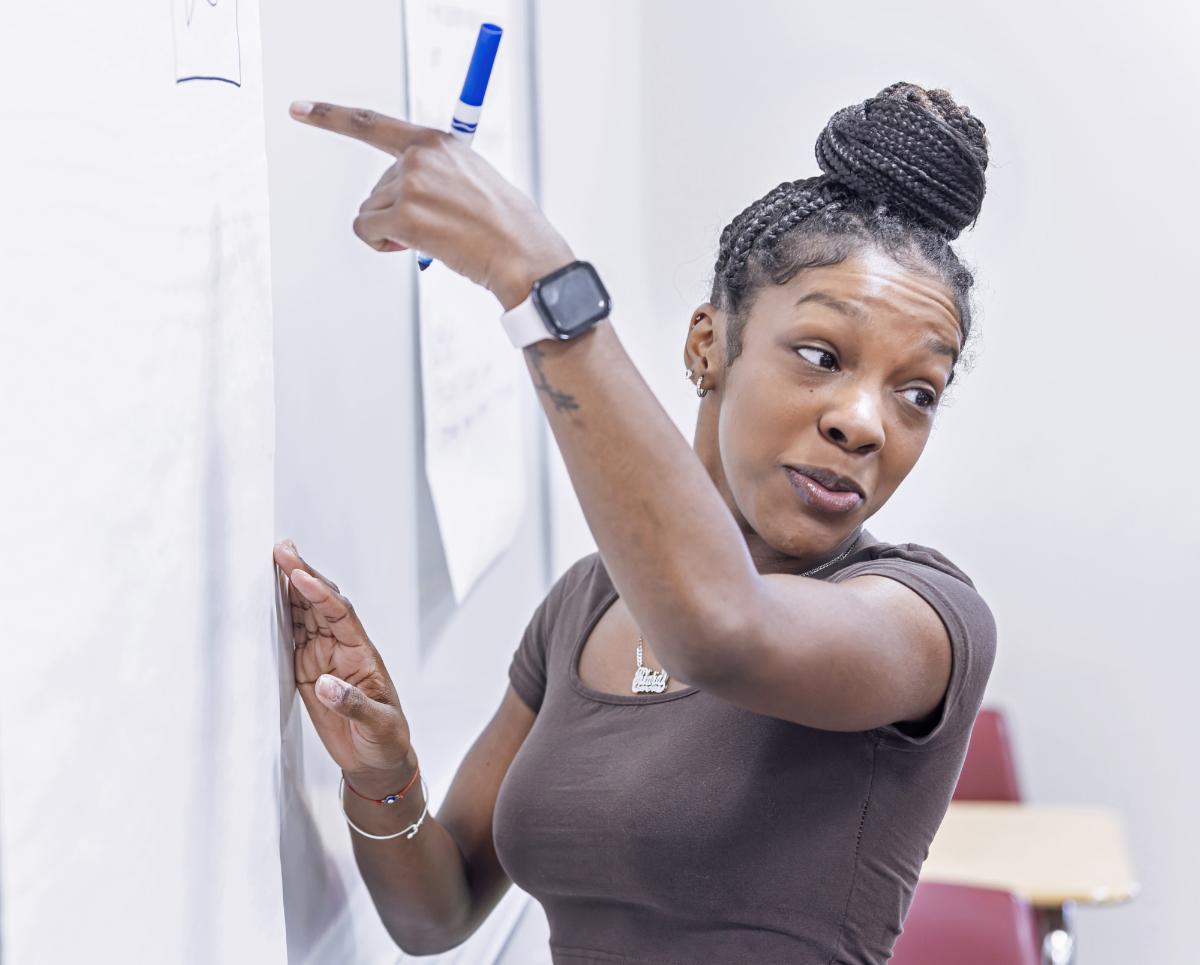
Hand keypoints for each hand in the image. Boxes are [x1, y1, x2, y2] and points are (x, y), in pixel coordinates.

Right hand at [273, 539, 414, 795]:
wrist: (375, 760)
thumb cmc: (386, 740)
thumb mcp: (379, 724)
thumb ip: (355, 705)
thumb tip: (327, 684)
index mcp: (362, 653)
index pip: (339, 613)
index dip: (319, 593)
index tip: (298, 574)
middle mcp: (342, 648)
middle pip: (319, 603)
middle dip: (300, 575)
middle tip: (280, 549)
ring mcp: (323, 658)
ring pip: (303, 615)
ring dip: (286, 591)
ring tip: (269, 564)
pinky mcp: (306, 672)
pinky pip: (289, 639)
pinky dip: (276, 620)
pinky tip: (263, 603)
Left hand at [289, 100, 574, 309]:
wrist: (523, 254)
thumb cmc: (504, 227)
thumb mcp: (470, 180)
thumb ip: (433, 175)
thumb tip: (397, 200)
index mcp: (436, 142)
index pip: (372, 124)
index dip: (331, 116)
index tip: (298, 109)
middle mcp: (419, 157)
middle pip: (376, 187)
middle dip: (398, 213)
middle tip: (441, 228)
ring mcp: (410, 184)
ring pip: (371, 211)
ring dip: (394, 231)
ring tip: (438, 237)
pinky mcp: (405, 215)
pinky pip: (366, 230)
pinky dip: (382, 244)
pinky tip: (415, 247)